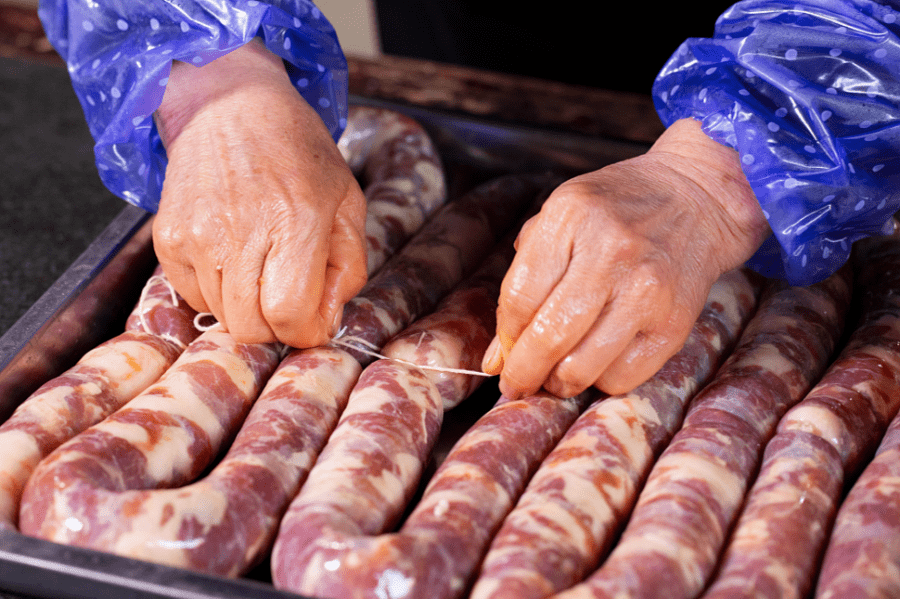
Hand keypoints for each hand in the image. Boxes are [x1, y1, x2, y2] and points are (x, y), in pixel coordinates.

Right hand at [153, 39, 366, 347]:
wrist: (229, 106)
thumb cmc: (297, 152)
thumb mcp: (347, 201)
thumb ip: (348, 266)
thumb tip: (327, 320)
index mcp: (296, 221)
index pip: (290, 315)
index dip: (308, 331)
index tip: (315, 318)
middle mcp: (241, 232)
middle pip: (252, 328)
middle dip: (278, 326)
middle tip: (289, 296)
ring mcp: (198, 237)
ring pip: (222, 317)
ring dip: (248, 307)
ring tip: (261, 265)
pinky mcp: (169, 239)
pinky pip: (193, 297)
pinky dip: (216, 291)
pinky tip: (232, 256)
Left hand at [482, 118, 769, 396]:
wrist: (695, 198)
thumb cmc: (617, 208)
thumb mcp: (560, 215)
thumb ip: (524, 276)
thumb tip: (497, 356)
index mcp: (570, 216)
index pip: (519, 297)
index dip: (504, 336)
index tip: (501, 353)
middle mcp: (610, 253)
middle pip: (549, 337)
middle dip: (523, 372)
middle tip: (516, 384)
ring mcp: (647, 290)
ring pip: (583, 366)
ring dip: (559, 382)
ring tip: (554, 376)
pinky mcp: (674, 323)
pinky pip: (623, 377)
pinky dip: (600, 381)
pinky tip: (595, 364)